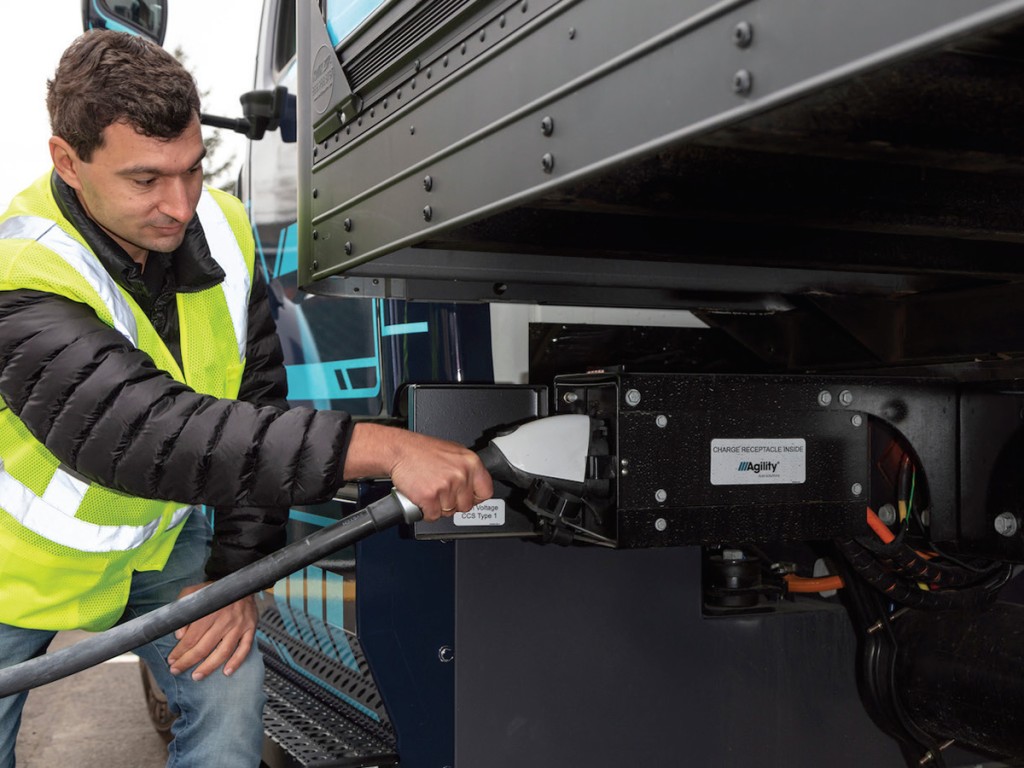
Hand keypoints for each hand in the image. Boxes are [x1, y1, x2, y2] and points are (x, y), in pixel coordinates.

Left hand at [167, 583, 257, 680]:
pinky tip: (227, 672)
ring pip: (223, 652)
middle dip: (188, 662)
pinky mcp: (251, 628)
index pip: (191, 638)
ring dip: (209, 667)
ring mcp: (239, 625)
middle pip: (204, 647)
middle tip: (177, 670)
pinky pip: (245, 648)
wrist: (240, 582)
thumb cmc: (214, 590)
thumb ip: (183, 609)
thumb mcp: (193, 592)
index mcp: (210, 611)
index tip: (172, 660)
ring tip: (197, 676)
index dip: (180, 651)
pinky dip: (237, 662)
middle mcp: (225, 620)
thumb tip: (179, 635)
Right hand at [344, 423, 493, 520]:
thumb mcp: (453, 452)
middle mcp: (461, 474)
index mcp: (471, 462)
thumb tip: (474, 483)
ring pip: (449, 512)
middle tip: (442, 491)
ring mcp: (446, 486)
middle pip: (466, 506)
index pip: (486, 491)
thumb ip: (466, 468)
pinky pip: (433, 516)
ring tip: (430, 489)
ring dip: (438, 506)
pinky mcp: (430, 497)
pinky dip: (426, 511)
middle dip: (453, 503)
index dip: (475, 497)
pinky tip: (423, 497)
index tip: (467, 496)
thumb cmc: (422, 451)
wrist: (399, 450)